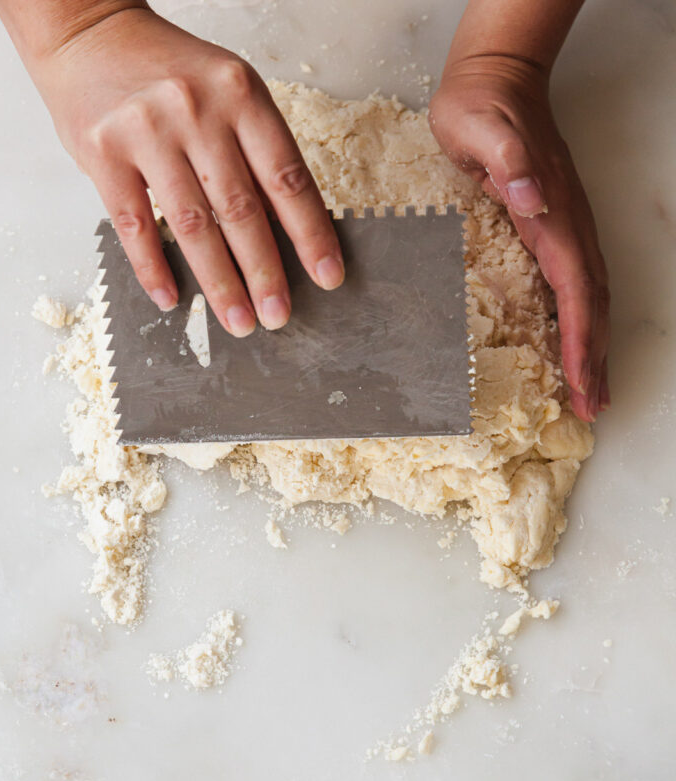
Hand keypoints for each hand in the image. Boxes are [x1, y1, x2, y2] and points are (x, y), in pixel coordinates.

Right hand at [32, 6, 343, 335]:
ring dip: (219, 282)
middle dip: (265, 272)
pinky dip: (153, 267)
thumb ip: (254, 150)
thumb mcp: (227, 90)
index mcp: (241, 95)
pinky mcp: (103, 152)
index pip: (287, 177)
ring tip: (238, 321)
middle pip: (241, 209)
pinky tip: (171, 299)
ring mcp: (147, 131)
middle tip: (278, 316)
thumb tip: (286, 229)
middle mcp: (197, 111)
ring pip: (192, 225)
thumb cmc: (167, 70)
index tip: (327, 276)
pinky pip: (134, 224)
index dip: (311, 233)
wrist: (90, 31)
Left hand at [429, 55, 609, 421]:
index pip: (575, 289)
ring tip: (595, 392)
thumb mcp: (483, 126)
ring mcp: (564, 225)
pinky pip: (574, 284)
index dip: (580, 340)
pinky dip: (580, 322)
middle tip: (593, 408)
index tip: (581, 382)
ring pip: (589, 297)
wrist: (494, 78)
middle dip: (594, 358)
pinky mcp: (552, 226)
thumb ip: (508, 157)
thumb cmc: (481, 106)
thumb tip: (533, 198)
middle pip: (591, 302)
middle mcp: (567, 225)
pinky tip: (575, 344)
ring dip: (593, 346)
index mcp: (552, 214)